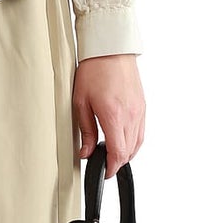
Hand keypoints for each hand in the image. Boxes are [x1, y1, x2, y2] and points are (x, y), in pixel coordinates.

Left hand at [71, 53, 144, 177]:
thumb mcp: (80, 102)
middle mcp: (131, 115)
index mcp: (114, 116)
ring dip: (126, 153)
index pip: (118, 153)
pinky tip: (123, 139)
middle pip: (129, 151)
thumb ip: (85, 131)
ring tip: (112, 154)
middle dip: (117, 162)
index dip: (112, 168)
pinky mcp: (142, 105)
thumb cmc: (94, 70)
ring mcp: (139, 111)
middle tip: (104, 164)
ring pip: (138, 143)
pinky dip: (133, 141)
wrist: (111, 49)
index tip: (105, 173)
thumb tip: (86, 152)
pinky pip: (141, 131)